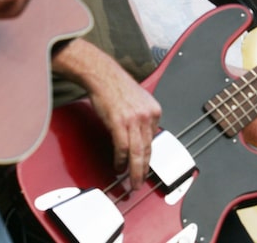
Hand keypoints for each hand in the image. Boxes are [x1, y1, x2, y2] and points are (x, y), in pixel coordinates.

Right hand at [86, 59, 161, 189]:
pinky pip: (122, 148)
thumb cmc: (116, 86)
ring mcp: (134, 120)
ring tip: (132, 181)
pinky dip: (121, 161)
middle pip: (148, 150)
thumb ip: (142, 118)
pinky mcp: (119, 123)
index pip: (153, 140)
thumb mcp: (138, 100)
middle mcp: (147, 116)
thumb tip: (140, 137)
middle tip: (140, 181)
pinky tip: (119, 166)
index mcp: (154, 111)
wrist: (102, 75)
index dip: (147, 156)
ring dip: (134, 171)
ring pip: (137, 153)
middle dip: (144, 170)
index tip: (143, 165)